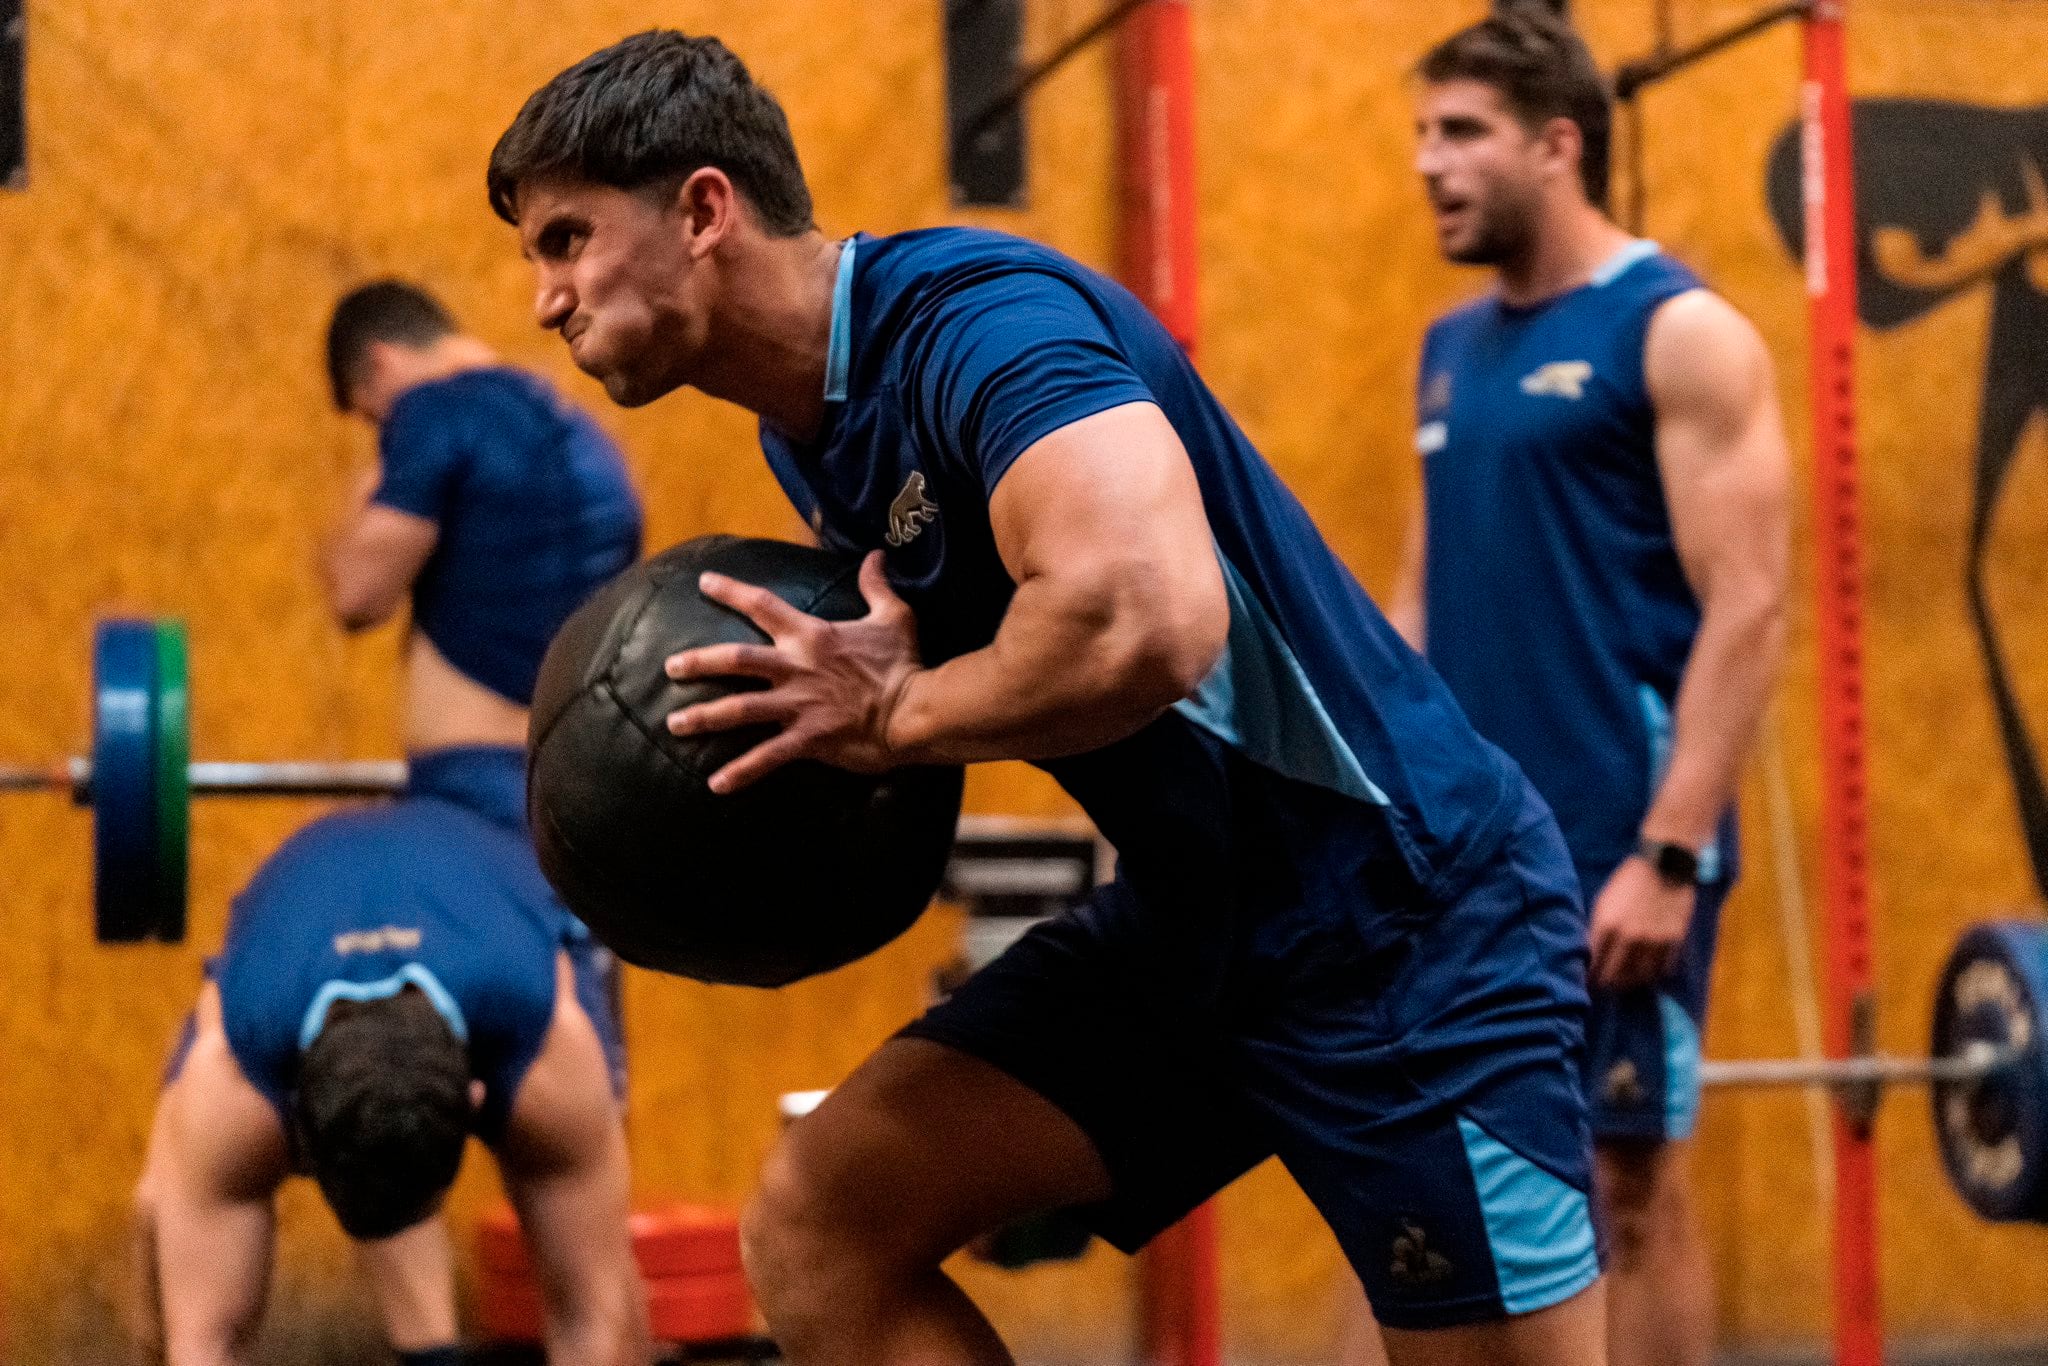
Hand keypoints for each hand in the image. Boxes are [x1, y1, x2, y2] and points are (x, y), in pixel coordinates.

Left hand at [664, 551, 920, 793]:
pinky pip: (767, 757)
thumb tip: (876, 555)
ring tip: (674, 724)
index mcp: (812, 636)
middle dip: (698, 662)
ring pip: (739, 710)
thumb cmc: (904, 664)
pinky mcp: (808, 738)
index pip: (763, 605)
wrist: (915, 710)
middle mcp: (797, 667)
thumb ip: (877, 586)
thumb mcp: (894, 617)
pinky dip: (740, 771)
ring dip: (703, 717)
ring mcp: (799, 705)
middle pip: (735, 660)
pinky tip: (715, 784)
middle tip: (670, 667)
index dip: (731, 591)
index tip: (704, 582)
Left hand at [1587, 855, 1696, 990]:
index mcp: (1607, 926)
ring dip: (1631, 982)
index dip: (1590, 977)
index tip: (1588, 983)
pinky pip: (1662, 970)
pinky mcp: (1674, 942)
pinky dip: (1653, 973)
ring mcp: (1654, 942)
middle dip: (1607, 984)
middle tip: (1605, 986)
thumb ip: (1597, 929)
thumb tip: (1591, 954)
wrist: (1664, 866)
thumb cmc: (1628, 881)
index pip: (1595, 964)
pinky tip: (1647, 971)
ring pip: (1640, 977)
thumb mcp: (1603, 902)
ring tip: (1625, 981)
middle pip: (1615, 977)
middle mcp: (1629, 938)